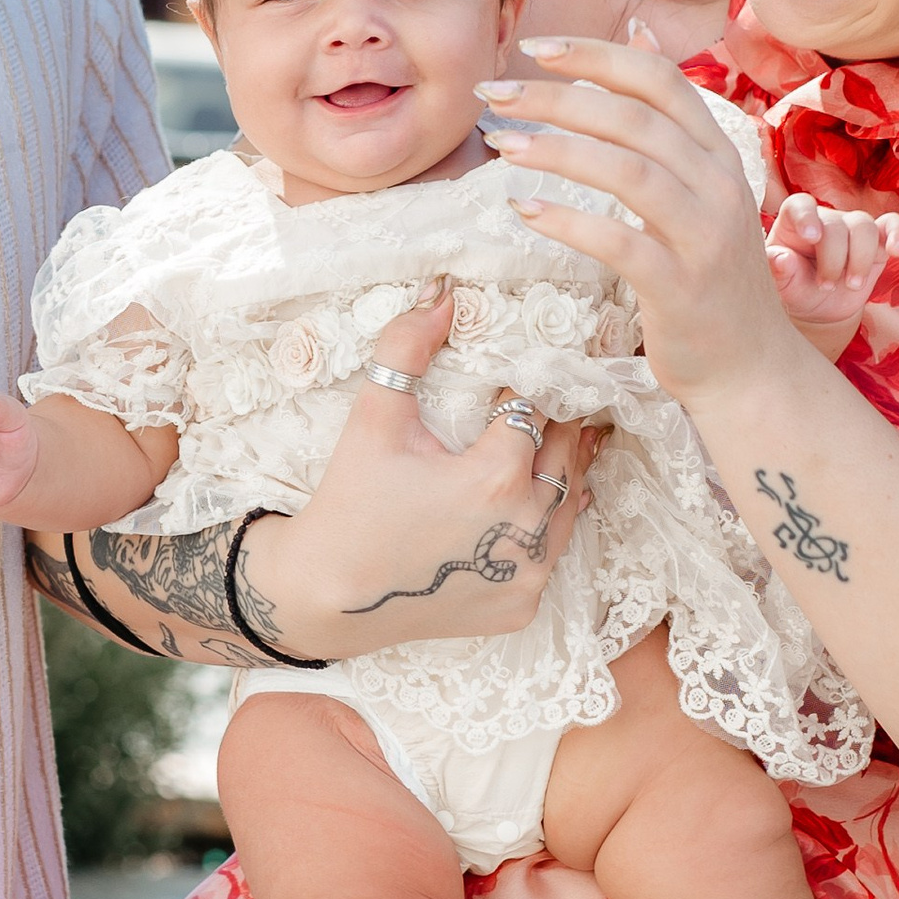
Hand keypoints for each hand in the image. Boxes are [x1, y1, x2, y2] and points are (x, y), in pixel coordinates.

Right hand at [247, 288, 602, 652]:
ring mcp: (526, 574)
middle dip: (557, 423)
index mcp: (494, 479)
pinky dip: (550, 522)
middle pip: (563, 455)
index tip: (523, 373)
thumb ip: (406, 348)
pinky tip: (543, 498)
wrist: (328, 595)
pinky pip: (553, 551)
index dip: (529, 387)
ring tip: (565, 438)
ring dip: (564, 469)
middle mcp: (523, 530)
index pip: (536, 411)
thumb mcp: (374, 420)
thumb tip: (443, 292)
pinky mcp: (521, 605)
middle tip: (556, 396)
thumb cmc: (349, 503)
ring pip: (569, 503)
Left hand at [477, 37, 813, 411]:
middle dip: (558, 97)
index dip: (595, 55)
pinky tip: (525, 210)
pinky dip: (569, 221)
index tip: (533, 46)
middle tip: (494, 94)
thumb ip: (669, 118)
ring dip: (558, 151)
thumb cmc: (709, 274)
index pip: (658, 79)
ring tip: (502, 143)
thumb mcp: (699, 185)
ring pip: (629, 172)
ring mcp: (704, 237)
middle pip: (635, 118)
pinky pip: (620, 242)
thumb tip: (637, 32)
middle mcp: (718, 186)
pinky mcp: (681, 287)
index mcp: (719, 154)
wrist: (750, 367)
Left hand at [766, 193, 898, 356]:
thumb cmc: (796, 289)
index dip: (806, 217)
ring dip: (861, 258)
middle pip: (836, 223)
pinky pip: (894, 225)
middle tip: (826, 286)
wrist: (821, 306)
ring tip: (852, 284)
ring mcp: (852, 228)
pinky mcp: (877, 241)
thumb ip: (778, 273)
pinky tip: (896, 251)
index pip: (800, 205)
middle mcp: (825, 220)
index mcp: (794, 224)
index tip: (811, 236)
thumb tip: (781, 258)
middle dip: (834, 259)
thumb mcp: (782, 287)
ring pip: (863, 225)